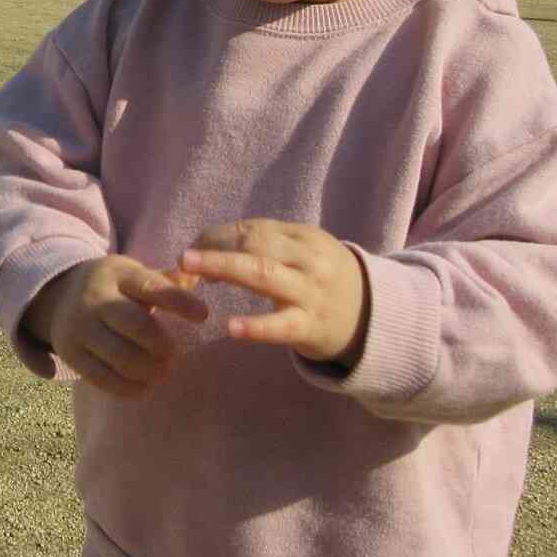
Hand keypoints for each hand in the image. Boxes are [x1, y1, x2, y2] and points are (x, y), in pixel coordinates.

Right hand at [27, 256, 208, 398]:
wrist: (59, 295)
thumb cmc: (113, 287)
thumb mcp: (134, 274)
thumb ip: (164, 281)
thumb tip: (196, 279)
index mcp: (117, 274)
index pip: (151, 287)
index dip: (179, 302)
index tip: (203, 315)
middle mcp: (94, 298)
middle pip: (136, 326)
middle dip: (162, 345)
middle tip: (173, 354)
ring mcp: (79, 328)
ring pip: (122, 357)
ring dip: (149, 370)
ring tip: (162, 371)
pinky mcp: (71, 354)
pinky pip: (103, 378)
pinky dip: (129, 387)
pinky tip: (144, 385)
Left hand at [179, 220, 368, 367]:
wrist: (373, 316)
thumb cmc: (322, 280)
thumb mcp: (303, 253)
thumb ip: (265, 246)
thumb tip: (209, 245)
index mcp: (303, 237)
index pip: (252, 229)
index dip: (216, 237)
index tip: (192, 251)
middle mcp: (308, 259)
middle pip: (255, 244)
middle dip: (215, 247)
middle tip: (183, 257)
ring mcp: (310, 292)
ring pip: (263, 274)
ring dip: (224, 268)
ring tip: (190, 274)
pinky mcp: (311, 326)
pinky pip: (280, 325)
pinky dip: (256, 326)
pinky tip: (231, 327)